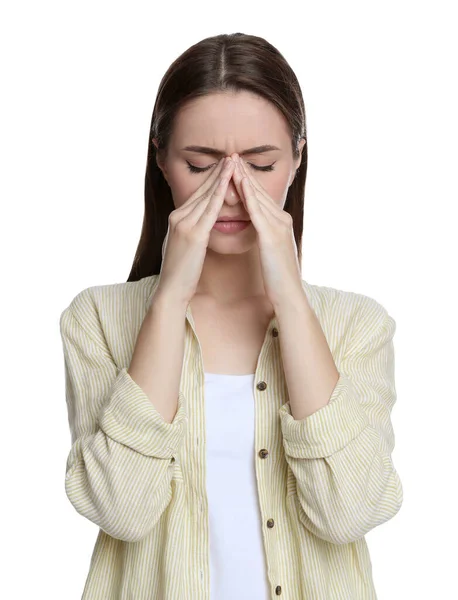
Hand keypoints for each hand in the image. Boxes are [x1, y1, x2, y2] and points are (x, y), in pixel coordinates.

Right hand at [157, 157, 235, 304]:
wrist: (172, 290)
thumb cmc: (181, 273)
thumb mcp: (184, 247)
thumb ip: (191, 232)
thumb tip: (199, 227)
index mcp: (177, 219)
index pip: (197, 194)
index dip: (211, 179)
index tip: (224, 166)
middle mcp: (178, 217)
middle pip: (202, 190)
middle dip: (217, 172)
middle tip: (231, 156)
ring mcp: (184, 224)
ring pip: (207, 196)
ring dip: (221, 177)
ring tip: (233, 162)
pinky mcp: (193, 234)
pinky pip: (210, 210)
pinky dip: (220, 194)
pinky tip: (229, 183)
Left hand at [229, 154, 303, 307]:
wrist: (289, 294)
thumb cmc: (278, 277)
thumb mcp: (272, 251)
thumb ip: (267, 237)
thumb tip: (259, 230)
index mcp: (281, 223)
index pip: (262, 197)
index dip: (248, 181)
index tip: (236, 167)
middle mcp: (281, 220)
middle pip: (260, 192)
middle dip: (245, 173)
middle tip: (232, 155)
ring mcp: (278, 226)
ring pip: (258, 197)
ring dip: (245, 178)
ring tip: (232, 162)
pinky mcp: (271, 236)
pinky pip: (257, 211)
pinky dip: (248, 196)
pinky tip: (238, 183)